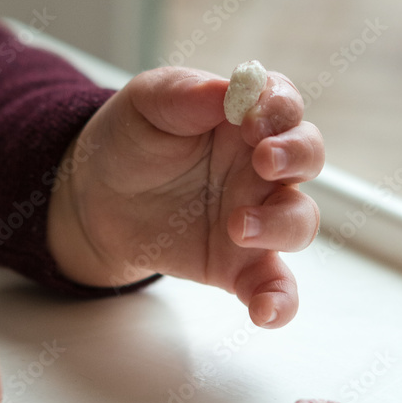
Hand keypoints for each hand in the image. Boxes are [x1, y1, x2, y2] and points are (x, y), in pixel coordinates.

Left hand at [47, 67, 323, 327]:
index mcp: (243, 117)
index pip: (283, 103)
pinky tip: (264, 312)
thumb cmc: (129, 139)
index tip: (252, 118)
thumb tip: (227, 90)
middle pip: (308, 155)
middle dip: (296, 156)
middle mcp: (260, 165)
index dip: (278, 107)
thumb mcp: (146, 103)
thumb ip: (184, 92)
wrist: (93, 197)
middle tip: (262, 161)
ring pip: (300, 219)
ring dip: (282, 223)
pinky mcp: (238, 264)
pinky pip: (274, 286)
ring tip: (237, 226)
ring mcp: (255, 215)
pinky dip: (279, 301)